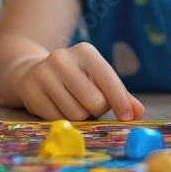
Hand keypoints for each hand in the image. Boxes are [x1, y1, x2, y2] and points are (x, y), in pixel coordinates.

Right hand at [16, 42, 144, 120]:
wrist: (31, 72)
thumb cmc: (75, 77)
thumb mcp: (96, 78)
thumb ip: (120, 94)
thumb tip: (139, 112)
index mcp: (85, 51)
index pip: (108, 80)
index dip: (121, 102)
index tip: (129, 117)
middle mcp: (63, 59)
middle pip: (95, 102)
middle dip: (98, 110)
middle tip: (91, 104)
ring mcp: (44, 74)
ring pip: (77, 114)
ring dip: (81, 116)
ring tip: (73, 103)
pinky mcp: (31, 92)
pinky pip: (58, 119)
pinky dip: (63, 119)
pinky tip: (57, 106)